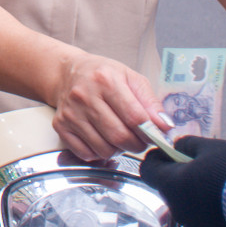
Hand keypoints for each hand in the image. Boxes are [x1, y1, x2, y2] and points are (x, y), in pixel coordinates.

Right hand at [48, 53, 163, 160]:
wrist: (68, 72)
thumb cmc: (102, 75)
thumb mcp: (131, 78)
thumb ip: (150, 102)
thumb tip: (165, 126)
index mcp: (106, 80)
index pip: (135, 117)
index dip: (150, 132)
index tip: (155, 135)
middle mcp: (85, 96)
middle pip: (119, 136)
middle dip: (136, 144)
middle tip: (140, 140)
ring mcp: (72, 113)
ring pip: (104, 149)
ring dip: (118, 150)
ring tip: (120, 137)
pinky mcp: (61, 126)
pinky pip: (86, 154)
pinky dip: (99, 153)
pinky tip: (102, 140)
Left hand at [138, 135, 225, 226]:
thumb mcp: (212, 148)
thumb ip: (189, 145)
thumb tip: (180, 146)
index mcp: (171, 185)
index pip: (148, 169)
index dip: (158, 157)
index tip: (169, 151)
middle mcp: (178, 210)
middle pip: (172, 187)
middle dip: (185, 174)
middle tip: (207, 164)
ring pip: (191, 204)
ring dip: (201, 193)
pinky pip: (208, 220)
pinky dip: (216, 210)